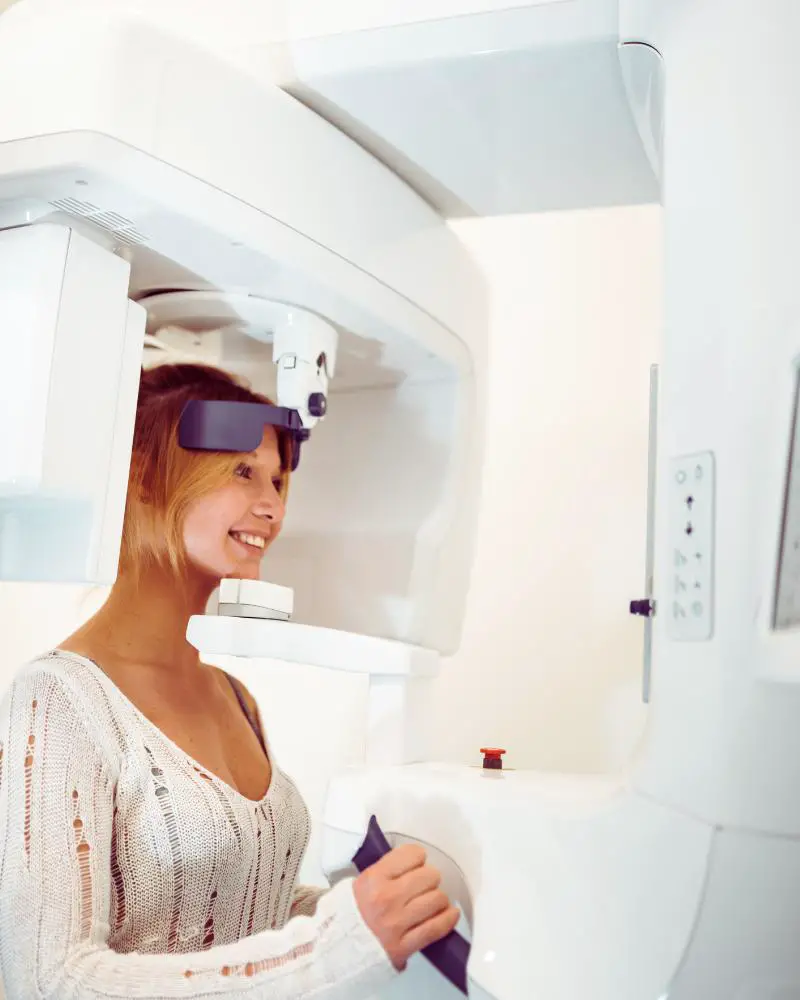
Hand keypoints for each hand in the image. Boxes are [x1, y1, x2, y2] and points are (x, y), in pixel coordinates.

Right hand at [353, 844, 459, 970]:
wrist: (335, 951)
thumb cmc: (350, 916)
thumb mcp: (361, 884)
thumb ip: (386, 871)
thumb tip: (412, 861)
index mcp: (373, 878)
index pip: (412, 855)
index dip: (417, 858)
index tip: (417, 863)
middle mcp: (386, 898)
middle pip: (429, 876)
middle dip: (429, 879)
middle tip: (424, 885)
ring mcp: (395, 923)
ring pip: (437, 900)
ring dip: (439, 900)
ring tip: (433, 902)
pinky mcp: (403, 946)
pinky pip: (435, 928)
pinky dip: (447, 919)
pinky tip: (450, 914)